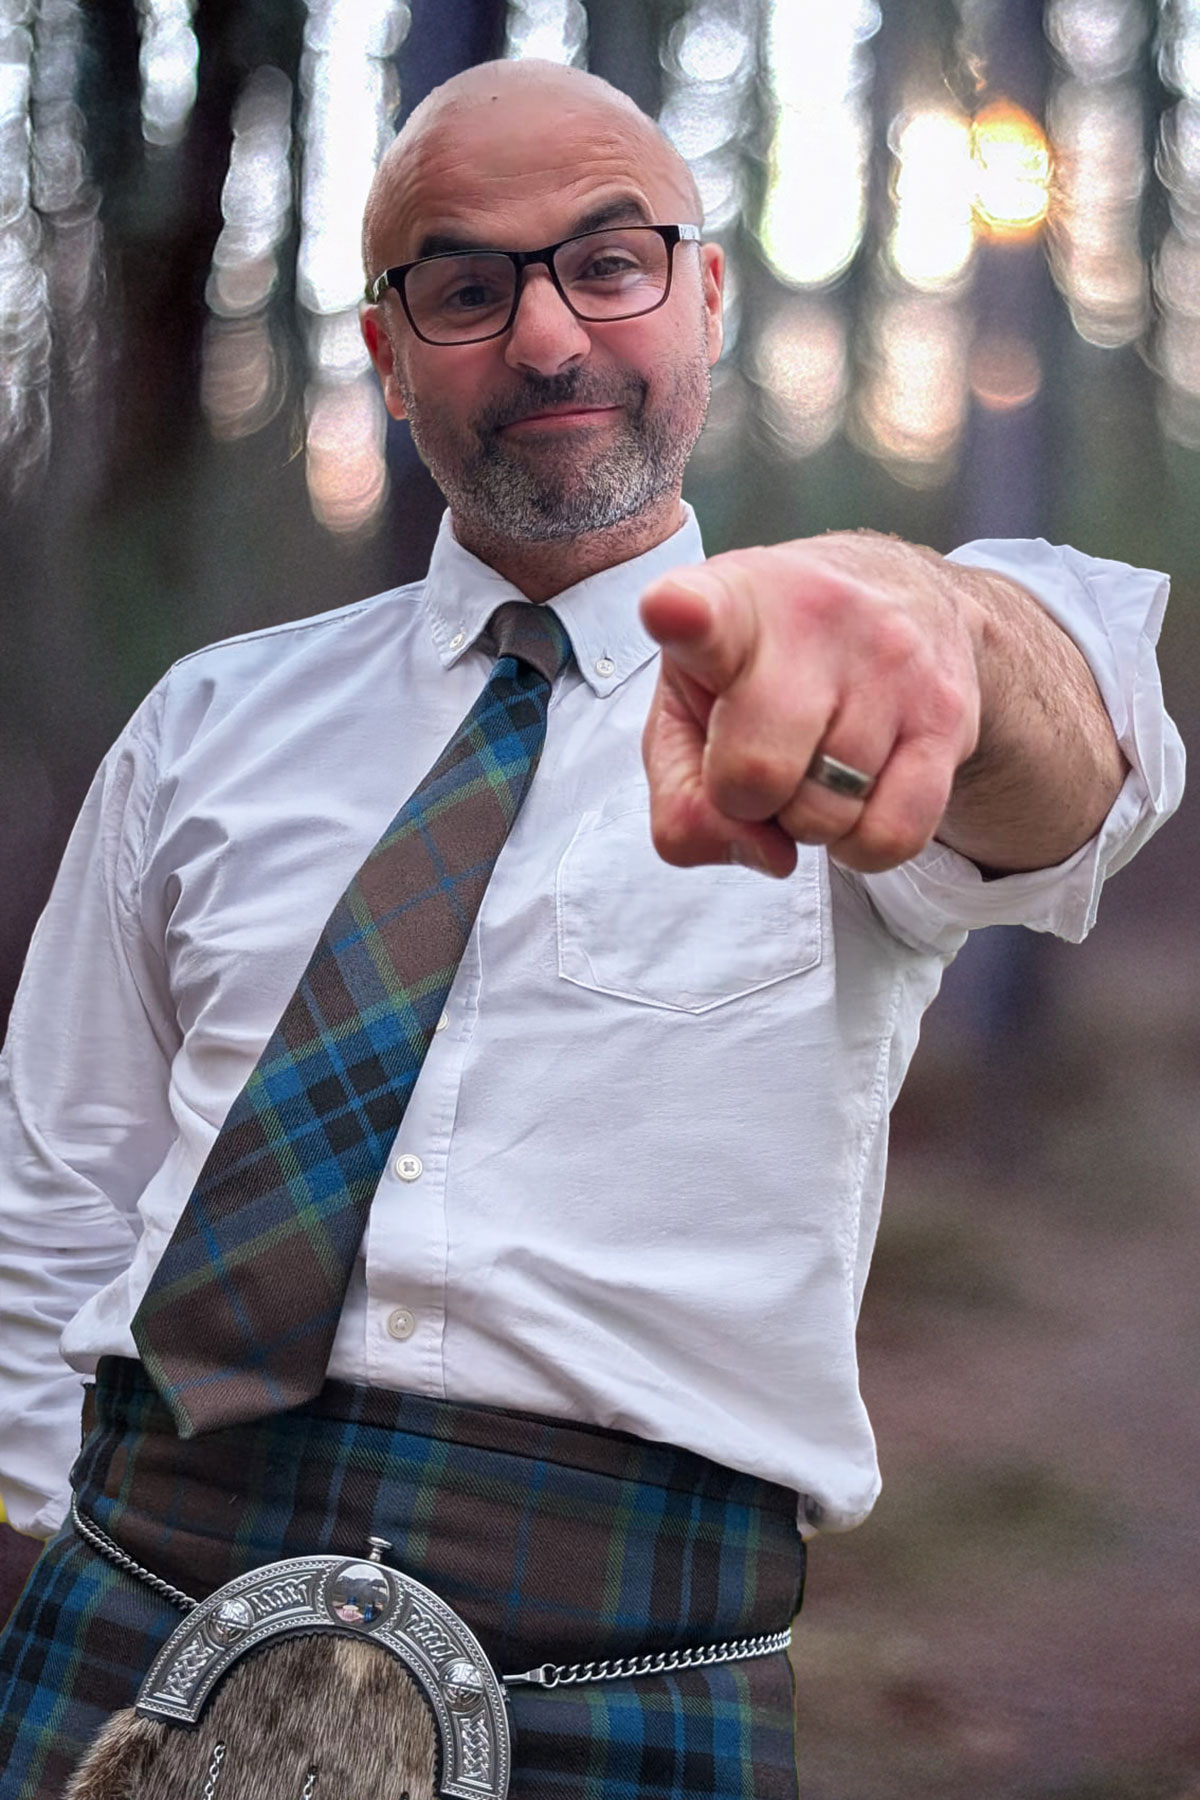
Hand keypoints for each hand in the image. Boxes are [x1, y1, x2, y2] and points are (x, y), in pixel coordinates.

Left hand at [639, 533, 982, 875]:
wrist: (899, 596)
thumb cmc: (761, 666)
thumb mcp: (685, 711)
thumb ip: (683, 803)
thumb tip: (768, 853)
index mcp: (728, 603)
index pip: (701, 612)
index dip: (682, 617)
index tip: (673, 611)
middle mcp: (814, 618)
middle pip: (754, 774)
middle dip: (744, 799)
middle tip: (758, 757)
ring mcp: (891, 664)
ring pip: (824, 816)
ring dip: (806, 819)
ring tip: (814, 758)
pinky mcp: (947, 716)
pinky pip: (892, 836)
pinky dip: (862, 844)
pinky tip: (857, 794)